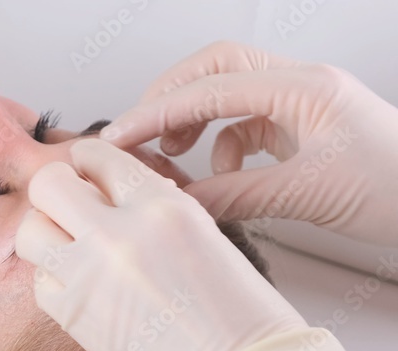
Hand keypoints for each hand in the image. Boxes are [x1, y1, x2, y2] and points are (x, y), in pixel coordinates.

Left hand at [15, 139, 373, 350]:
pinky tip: (78, 288)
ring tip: (68, 248)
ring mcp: (90, 275)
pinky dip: (52, 281)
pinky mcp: (75, 318)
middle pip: (49, 184)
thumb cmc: (242, 317)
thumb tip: (112, 200)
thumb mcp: (205, 238)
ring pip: (29, 231)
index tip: (85, 172)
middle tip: (66, 206)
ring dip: (43, 235)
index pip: (101, 157)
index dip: (87, 162)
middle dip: (54, 190)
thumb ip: (154, 212)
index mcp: (165, 206)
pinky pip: (40, 283)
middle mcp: (120, 232)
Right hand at [100, 41, 397, 247]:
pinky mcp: (303, 128)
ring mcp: (302, 104)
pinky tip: (221, 174)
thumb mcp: (308, 196)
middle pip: (215, 68)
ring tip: (173, 155)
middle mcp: (301, 86)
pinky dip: (221, 146)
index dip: (157, 111)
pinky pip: (246, 124)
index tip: (121, 135)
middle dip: (169, 98)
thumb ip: (236, 196)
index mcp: (305, 88)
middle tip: (137, 132)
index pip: (211, 87)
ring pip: (227, 93)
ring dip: (193, 119)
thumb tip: (180, 204)